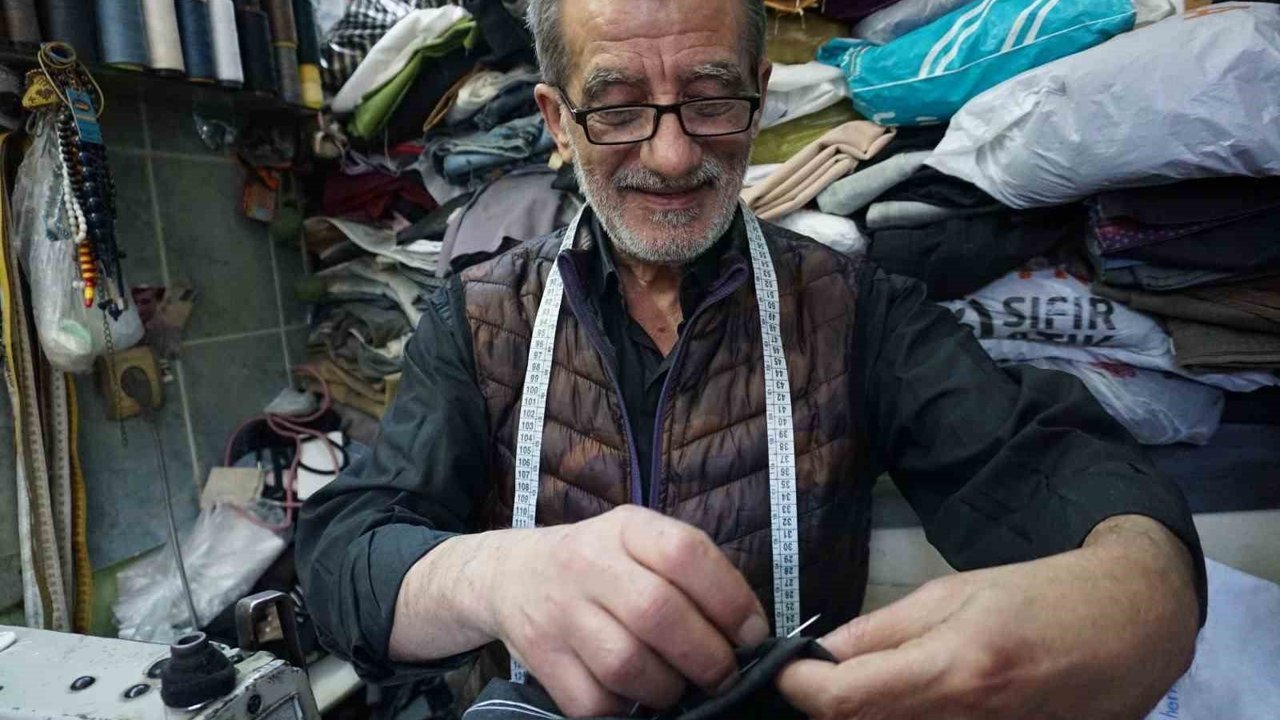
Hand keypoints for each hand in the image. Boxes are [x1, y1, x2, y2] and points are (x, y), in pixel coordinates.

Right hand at [477, 506, 769, 715]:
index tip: (751, 634)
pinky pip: (594, 701)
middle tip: (723, 675)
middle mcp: (588, 563)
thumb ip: (692, 573)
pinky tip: (635, 696)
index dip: (729, 599)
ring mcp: (560, 612)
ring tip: (678, 686)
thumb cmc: (601, 563)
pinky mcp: (541, 658)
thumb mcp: (641, 542)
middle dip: (706, 656)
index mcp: (626, 528)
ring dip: (668, 689)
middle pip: (657, 613)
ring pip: (626, 665)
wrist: (513, 574)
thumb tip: (749, 633)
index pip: (684, 552)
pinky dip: (626, 709)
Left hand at [777, 516, 1199, 719]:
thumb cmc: (1042, 597)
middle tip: (827, 672)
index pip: (841, 700)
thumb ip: (882, 628)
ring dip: (868, 714)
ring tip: (884, 679)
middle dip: (830, 704)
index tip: (786, 668)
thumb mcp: (953, 592)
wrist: (1132, 630)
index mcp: (952, 668)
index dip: (799, 686)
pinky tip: (914, 699)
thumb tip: (820, 653)